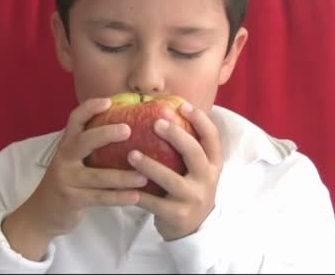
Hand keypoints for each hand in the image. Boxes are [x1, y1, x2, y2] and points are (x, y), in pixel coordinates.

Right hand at [2, 97, 147, 259]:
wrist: (42, 213)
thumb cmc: (69, 181)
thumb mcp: (74, 161)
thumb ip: (93, 147)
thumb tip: (129, 128)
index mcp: (67, 145)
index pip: (74, 120)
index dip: (90, 108)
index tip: (109, 101)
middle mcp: (64, 159)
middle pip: (84, 141)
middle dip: (106, 134)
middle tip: (128, 129)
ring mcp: (66, 179)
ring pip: (98, 176)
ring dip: (123, 176)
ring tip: (144, 176)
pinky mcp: (72, 200)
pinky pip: (99, 198)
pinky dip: (118, 197)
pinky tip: (136, 197)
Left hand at [128, 102, 222, 240]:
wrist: (193, 229)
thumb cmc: (189, 188)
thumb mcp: (197, 169)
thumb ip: (187, 146)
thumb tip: (164, 110)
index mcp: (213, 164)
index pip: (212, 137)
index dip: (199, 119)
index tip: (182, 105)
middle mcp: (207, 179)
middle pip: (194, 153)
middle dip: (176, 136)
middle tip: (155, 122)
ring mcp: (193, 198)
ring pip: (171, 179)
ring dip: (150, 165)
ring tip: (131, 154)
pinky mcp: (177, 215)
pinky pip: (154, 202)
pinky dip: (138, 193)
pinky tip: (121, 184)